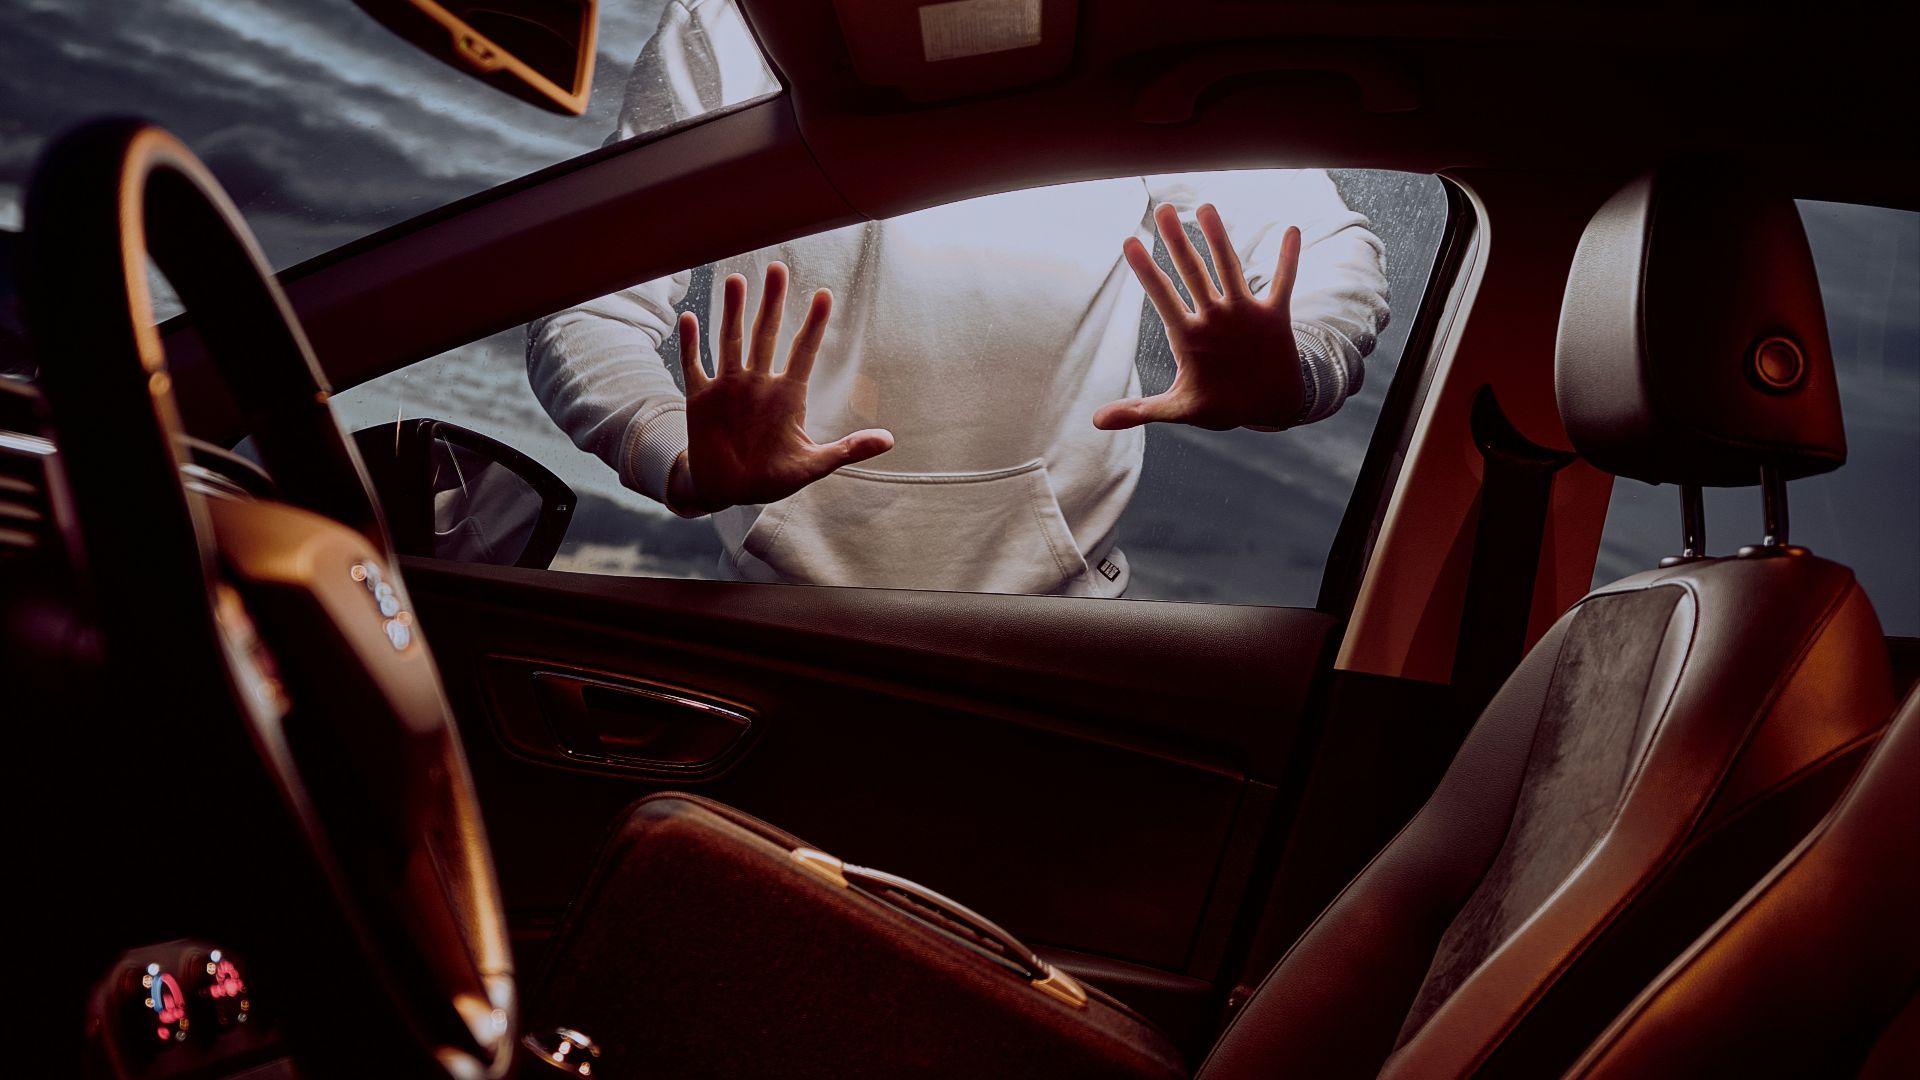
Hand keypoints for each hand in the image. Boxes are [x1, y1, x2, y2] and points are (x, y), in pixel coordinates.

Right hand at [668, 262, 892, 513]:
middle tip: (777, 267)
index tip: (826, 295)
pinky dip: (691, 344)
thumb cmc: (771, 477)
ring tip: (737, 280)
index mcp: (787, 396)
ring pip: (731, 340)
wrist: (728, 491)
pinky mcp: (700, 399)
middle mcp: (758, 384)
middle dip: (773, 302)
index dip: (815, 325)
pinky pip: (694, 365)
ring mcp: (729, 388)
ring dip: (733, 311)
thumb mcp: (812, 465)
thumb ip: (847, 450)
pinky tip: (690, 317)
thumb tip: (889, 440)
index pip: (804, 352)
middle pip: (767, 334)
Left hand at [1094, 203, 1305, 431]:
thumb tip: (1097, 422)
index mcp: (1188, 335)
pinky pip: (1282, 283)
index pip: (1162, 296)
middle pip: (1192, 273)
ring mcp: (1243, 313)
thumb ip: (1140, 410)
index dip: (1147, 271)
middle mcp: (1213, 316)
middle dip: (1178, 243)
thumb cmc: (1219, 404)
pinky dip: (1287, 260)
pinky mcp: (1273, 317)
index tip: (1129, 242)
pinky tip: (1291, 231)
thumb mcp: (1179, 409)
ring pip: (1229, 269)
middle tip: (1164, 209)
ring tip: (1206, 208)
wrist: (1264, 406)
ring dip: (1219, 240)